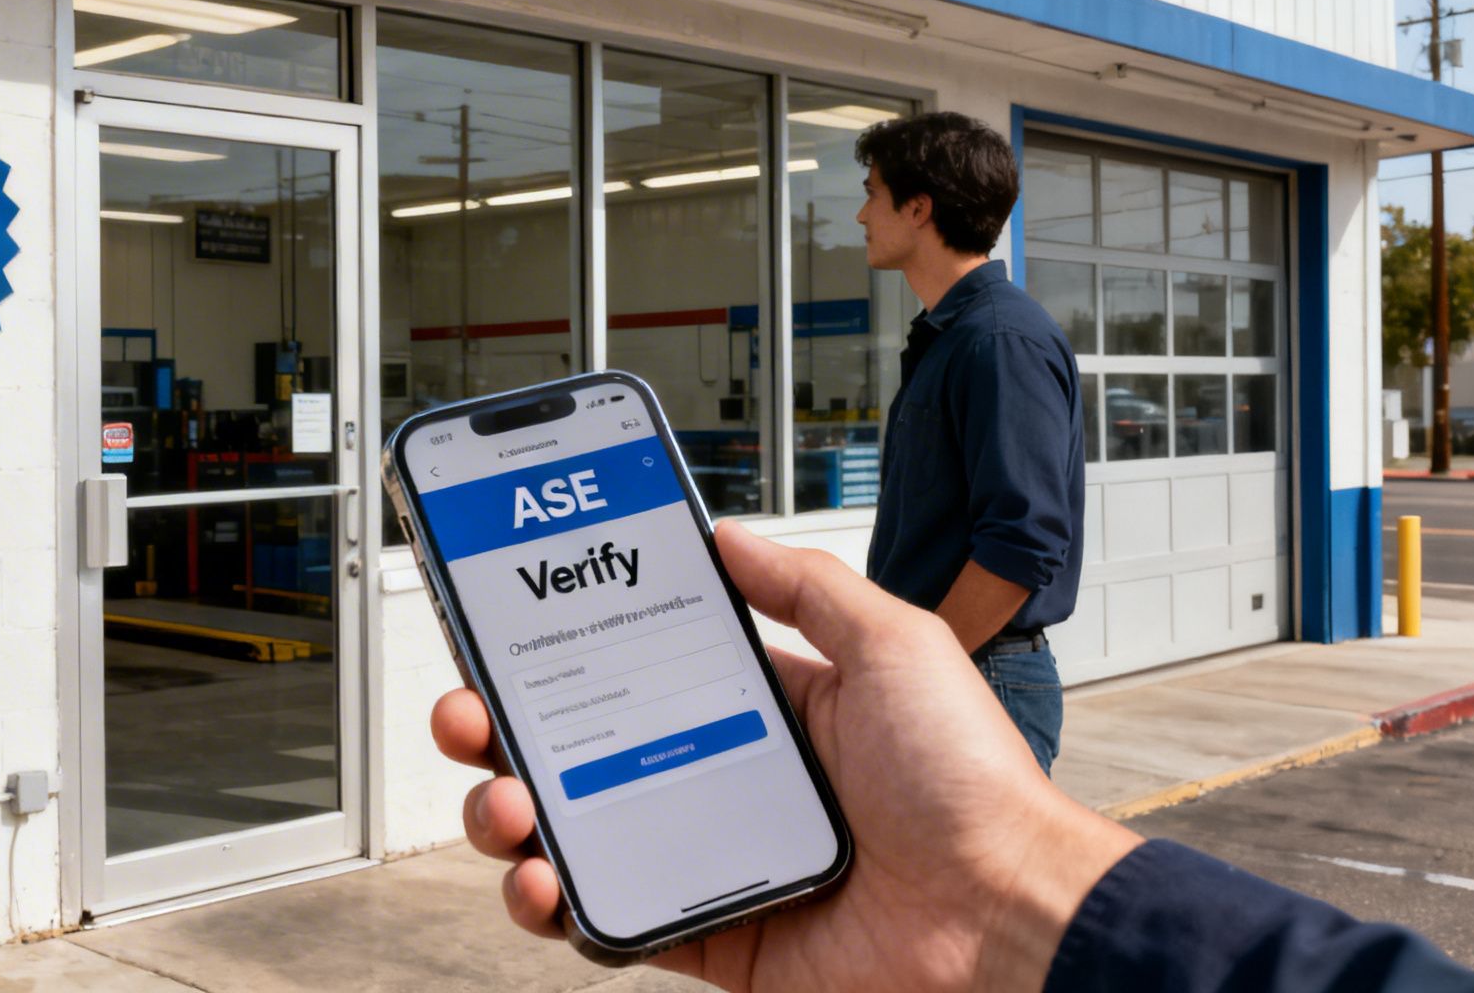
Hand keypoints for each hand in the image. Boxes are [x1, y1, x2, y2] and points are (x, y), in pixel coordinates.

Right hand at [430, 520, 1140, 992]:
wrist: (1003, 912)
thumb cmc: (967, 780)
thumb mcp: (891, 646)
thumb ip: (805, 587)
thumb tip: (729, 535)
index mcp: (766, 711)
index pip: (639, 672)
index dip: (567, 655)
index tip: (508, 633)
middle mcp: (727, 782)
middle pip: (583, 752)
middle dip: (505, 732)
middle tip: (469, 716)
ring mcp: (714, 861)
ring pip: (577, 836)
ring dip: (512, 814)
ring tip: (502, 802)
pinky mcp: (713, 938)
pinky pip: (612, 922)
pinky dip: (557, 906)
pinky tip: (540, 879)